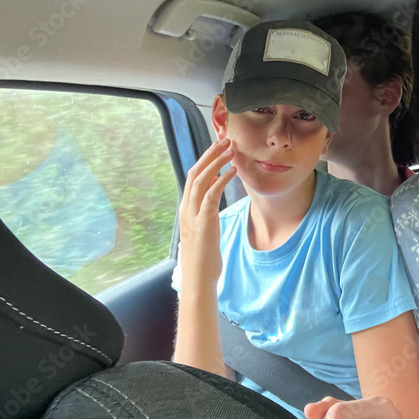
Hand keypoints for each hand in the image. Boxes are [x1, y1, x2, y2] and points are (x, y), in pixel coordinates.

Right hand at [178, 138, 235, 289]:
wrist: (198, 279)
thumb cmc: (204, 257)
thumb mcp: (204, 229)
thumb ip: (205, 212)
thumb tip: (212, 197)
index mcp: (186, 209)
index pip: (193, 177)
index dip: (205, 159)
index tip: (218, 146)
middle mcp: (186, 209)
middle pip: (195, 172)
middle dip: (210, 153)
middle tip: (225, 139)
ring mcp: (192, 215)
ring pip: (202, 179)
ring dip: (217, 161)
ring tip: (231, 149)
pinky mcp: (203, 222)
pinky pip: (211, 195)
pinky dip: (222, 179)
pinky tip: (233, 170)